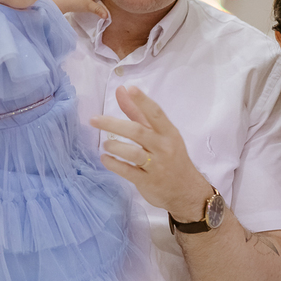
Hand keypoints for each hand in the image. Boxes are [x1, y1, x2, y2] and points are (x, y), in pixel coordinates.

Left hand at [89, 86, 212, 219]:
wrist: (186, 191)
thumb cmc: (171, 157)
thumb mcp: (160, 135)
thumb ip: (139, 113)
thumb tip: (122, 90)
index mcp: (169, 133)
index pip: (156, 114)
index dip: (143, 101)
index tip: (130, 89)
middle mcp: (164, 147)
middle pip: (138, 132)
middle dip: (114, 125)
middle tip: (94, 120)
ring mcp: (156, 166)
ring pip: (133, 153)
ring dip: (115, 146)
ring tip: (106, 145)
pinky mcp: (148, 181)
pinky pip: (127, 171)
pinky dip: (114, 164)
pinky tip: (106, 159)